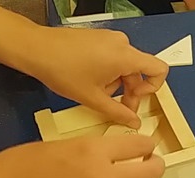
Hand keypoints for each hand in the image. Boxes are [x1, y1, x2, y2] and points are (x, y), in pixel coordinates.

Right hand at [0, 135, 163, 177]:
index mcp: (92, 152)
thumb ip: (91, 152)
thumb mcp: (58, 147)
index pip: (140, 146)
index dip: (146, 147)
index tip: (147, 149)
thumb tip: (114, 156)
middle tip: (150, 167)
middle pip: (151, 175)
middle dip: (154, 168)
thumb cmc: (17, 169)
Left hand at [24, 27, 167, 128]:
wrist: (35, 48)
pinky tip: (91, 82)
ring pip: (126, 66)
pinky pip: (114, 58)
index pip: (159, 69)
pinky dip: (109, 72)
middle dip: (131, 91)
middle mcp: (121, 44)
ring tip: (97, 93)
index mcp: (125, 56)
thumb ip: (119, 112)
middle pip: (140, 71)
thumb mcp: (93, 98)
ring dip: (118, 84)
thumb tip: (133, 122)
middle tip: (119, 107)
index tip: (137, 98)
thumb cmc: (60, 67)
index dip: (153, 88)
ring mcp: (109, 39)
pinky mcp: (99, 38)